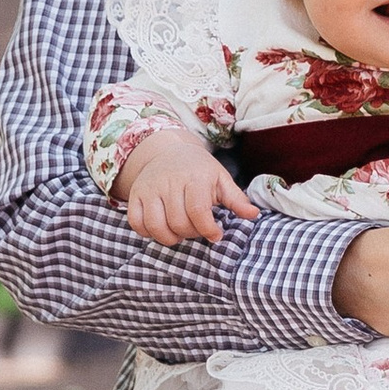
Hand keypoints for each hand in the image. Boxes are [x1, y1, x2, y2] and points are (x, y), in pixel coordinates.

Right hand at [116, 128, 258, 246]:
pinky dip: (148, 233)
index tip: (216, 235)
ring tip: (180, 232)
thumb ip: (236, 199)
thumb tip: (253, 214)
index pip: (198, 211)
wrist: (169, 152)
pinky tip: (162, 228)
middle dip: (191, 234)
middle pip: (178, 222)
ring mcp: (149, 189)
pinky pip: (136, 223)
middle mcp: (168, 182)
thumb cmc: (199, 170)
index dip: (208, 229)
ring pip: (156, 226)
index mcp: (194, 178)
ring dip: (170, 237)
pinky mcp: (135, 195)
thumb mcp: (221, 179)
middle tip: (197, 229)